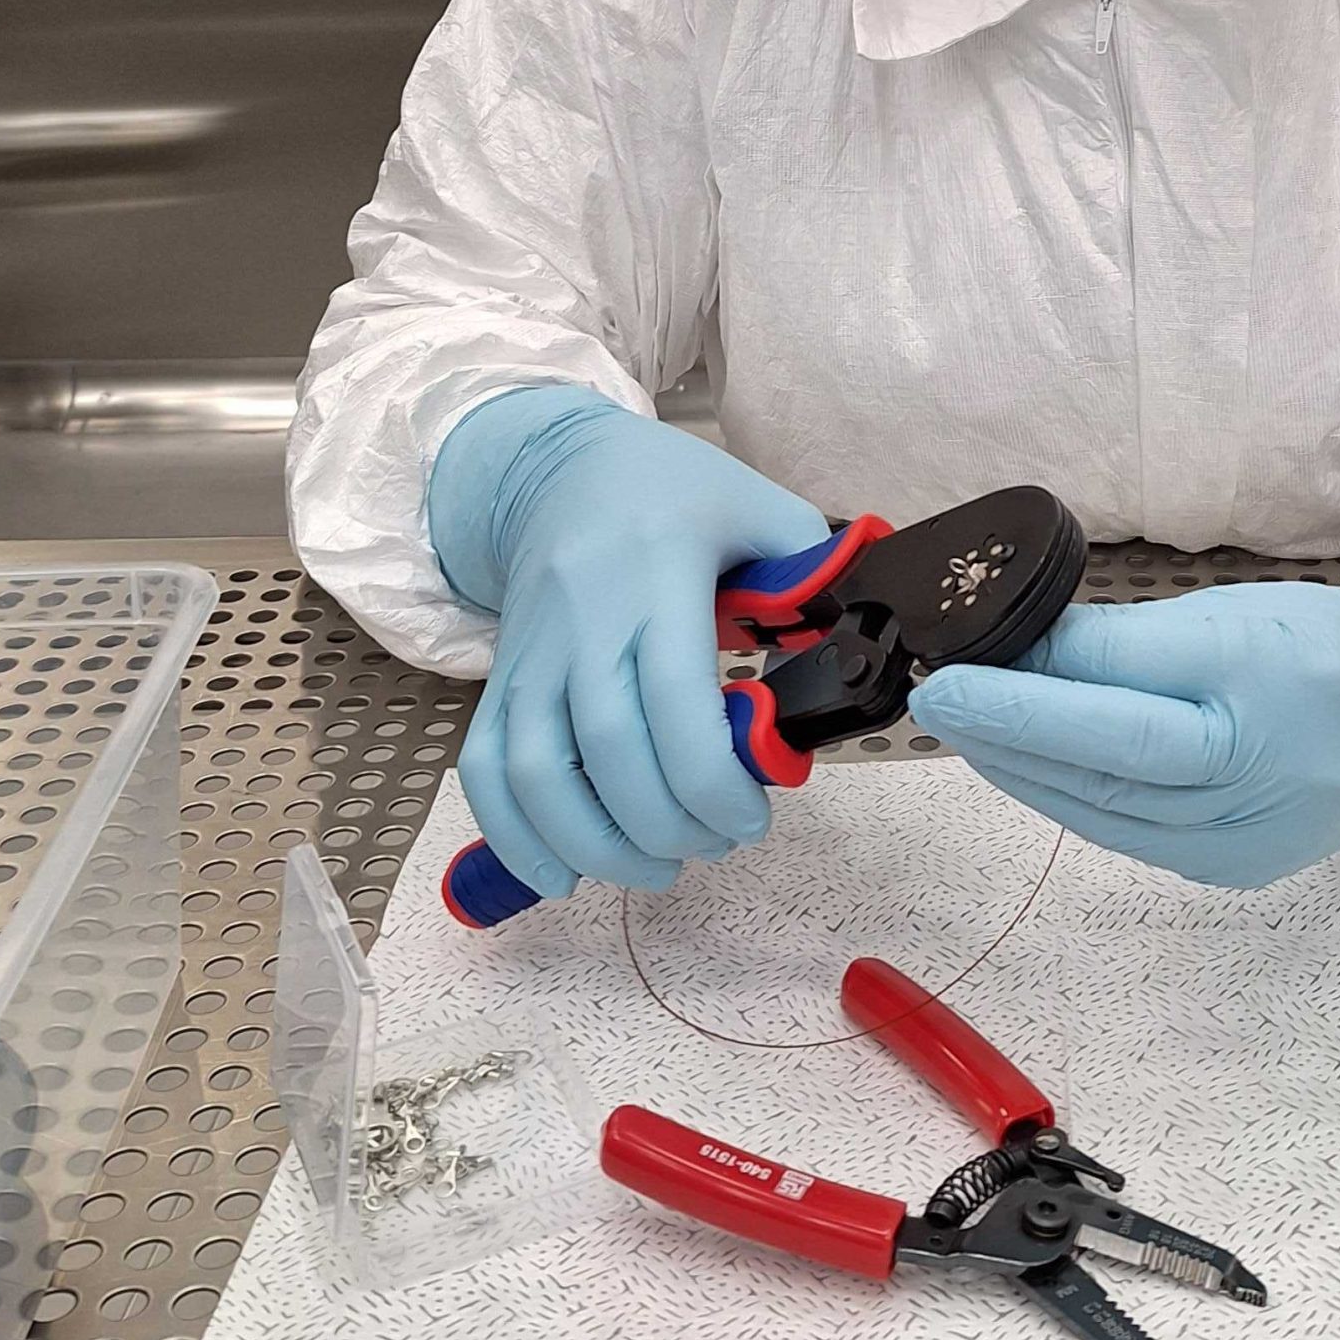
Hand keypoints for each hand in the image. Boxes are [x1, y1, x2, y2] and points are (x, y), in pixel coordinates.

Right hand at [429, 386, 832, 899]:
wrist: (561, 465)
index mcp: (659, 573)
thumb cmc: (673, 491)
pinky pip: (485, 769)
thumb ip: (809, 572)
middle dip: (669, 825)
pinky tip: (563, 875)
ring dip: (597, 845)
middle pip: (610, 750)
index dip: (713, 781)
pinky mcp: (500, 677)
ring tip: (656, 868)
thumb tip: (854, 648)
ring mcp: (532, 651)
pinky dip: (514, 836)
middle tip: (719, 842)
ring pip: (538, 773)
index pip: (675, 698)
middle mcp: (586, 618)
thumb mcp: (758, 505)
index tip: (752, 817)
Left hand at [909, 544, 1339, 889]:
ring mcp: (1254, 835)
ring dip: (1022, 768)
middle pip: (1114, 758)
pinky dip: (1066, 797)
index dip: (1033, 681)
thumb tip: (1016, 650)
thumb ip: (1126, 638)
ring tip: (962, 726)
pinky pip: (1127, 832)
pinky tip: (1020, 765)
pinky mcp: (1232, 869)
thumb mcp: (1233, 611)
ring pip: (1109, 806)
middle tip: (937, 697)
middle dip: (1010, 730)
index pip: (1132, 684)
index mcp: (1274, 678)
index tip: (959, 661)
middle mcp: (1270, 769)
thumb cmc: (1320, 647)